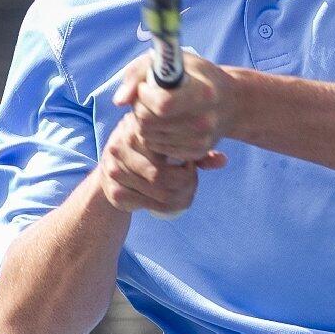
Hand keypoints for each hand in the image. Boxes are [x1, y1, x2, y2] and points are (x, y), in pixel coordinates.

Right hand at [97, 112, 225, 215]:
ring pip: (162, 194)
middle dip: (187, 182)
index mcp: (135, 126)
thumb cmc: (149, 148)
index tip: (191, 162)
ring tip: (188, 188)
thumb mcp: (170, 141)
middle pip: (164, 176)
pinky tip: (175, 199)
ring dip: (182, 196)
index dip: (187, 160)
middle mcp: (120, 147)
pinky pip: (152, 206)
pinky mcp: (115, 193)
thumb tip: (223, 160)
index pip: (168, 146)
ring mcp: (115, 171)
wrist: (111, 168)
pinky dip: (171, 207)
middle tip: (193, 178)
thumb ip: (196, 149)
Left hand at [113, 51, 238, 161]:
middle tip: (147, 97)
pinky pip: (156, 147)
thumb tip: (119, 101)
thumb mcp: (172, 60)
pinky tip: (165, 123)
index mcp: (204, 93)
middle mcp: (205, 121)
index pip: (162, 104)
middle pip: (149, 122)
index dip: (144, 95)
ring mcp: (201, 140)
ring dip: (143, 121)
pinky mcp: (196, 153)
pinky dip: (153, 135)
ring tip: (157, 109)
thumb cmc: (195, 76)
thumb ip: (139, 73)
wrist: (229, 102)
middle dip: (140, 108)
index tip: (146, 86)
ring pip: (148, 136)